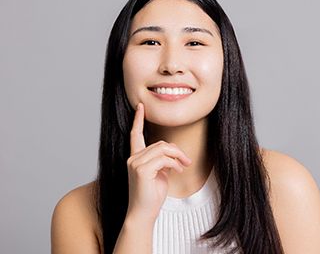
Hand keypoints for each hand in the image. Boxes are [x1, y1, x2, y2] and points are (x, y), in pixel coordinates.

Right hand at [125, 102, 191, 222]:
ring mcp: (135, 163)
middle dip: (176, 151)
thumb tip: (173, 154)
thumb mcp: (159, 175)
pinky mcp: (142, 170)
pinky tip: (178, 171)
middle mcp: (132, 158)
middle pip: (160, 143)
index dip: (138, 119)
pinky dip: (175, 164)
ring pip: (163, 149)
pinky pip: (164, 159)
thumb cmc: (151, 196)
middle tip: (187, 161)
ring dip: (178, 157)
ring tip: (184, 166)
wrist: (143, 214)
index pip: (135, 134)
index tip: (140, 106)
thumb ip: (162, 161)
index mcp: (135, 158)